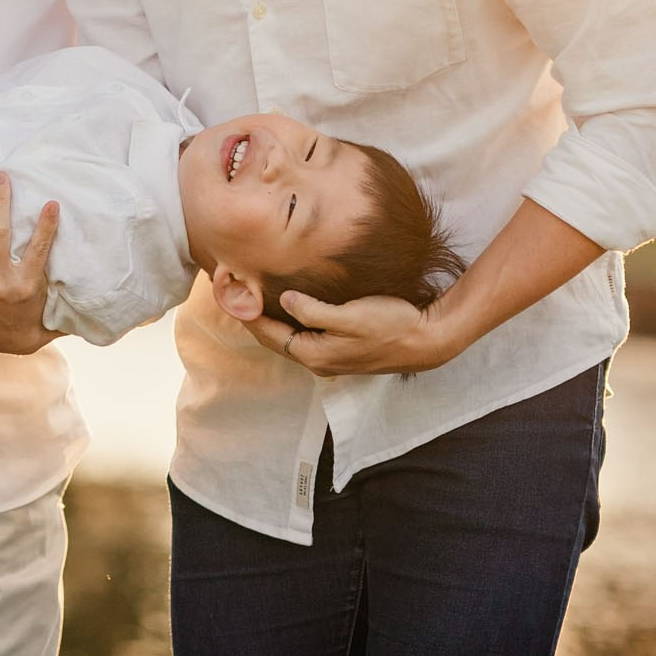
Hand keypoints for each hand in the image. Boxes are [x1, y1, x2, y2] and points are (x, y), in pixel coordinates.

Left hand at [242, 292, 463, 376]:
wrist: (426, 340)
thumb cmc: (391, 325)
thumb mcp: (351, 316)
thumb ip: (314, 311)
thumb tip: (286, 300)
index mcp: (314, 354)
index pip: (269, 334)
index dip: (247, 314)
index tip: (230, 294)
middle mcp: (318, 361)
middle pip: (275, 339)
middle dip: (254, 317)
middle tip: (235, 293)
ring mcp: (330, 358)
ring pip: (289, 338)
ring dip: (271, 319)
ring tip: (254, 298)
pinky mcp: (341, 350)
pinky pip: (304, 337)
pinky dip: (290, 322)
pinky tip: (287, 307)